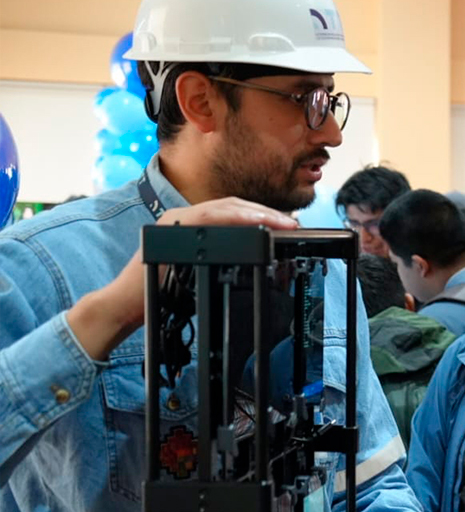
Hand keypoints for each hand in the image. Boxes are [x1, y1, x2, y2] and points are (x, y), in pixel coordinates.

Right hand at [66, 197, 297, 360]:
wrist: (125, 305)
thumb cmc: (162, 293)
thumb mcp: (200, 274)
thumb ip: (221, 260)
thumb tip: (257, 260)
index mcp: (192, 226)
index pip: (233, 213)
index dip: (262, 216)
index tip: (287, 225)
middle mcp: (183, 218)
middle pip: (232, 206)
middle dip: (265, 213)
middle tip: (291, 223)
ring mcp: (174, 220)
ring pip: (222, 207)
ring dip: (255, 213)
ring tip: (279, 222)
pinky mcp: (167, 227)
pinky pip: (204, 216)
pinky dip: (231, 218)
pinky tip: (253, 223)